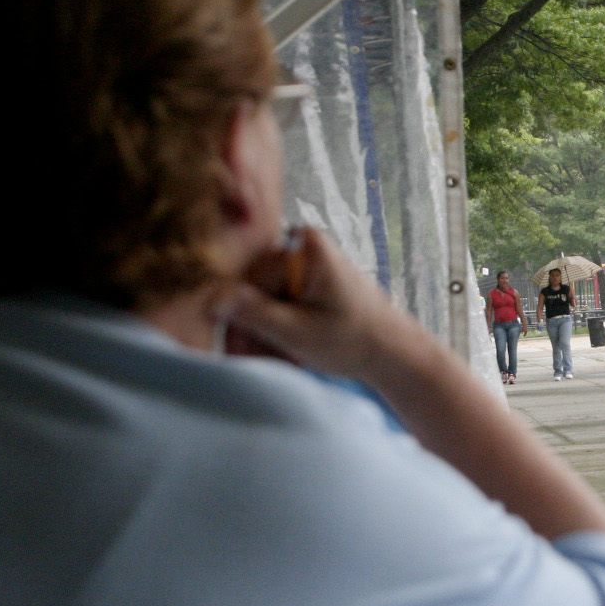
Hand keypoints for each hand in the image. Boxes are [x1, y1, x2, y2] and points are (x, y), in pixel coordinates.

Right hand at [218, 226, 422, 382]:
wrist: (393, 350)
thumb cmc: (354, 341)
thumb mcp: (297, 332)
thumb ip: (255, 314)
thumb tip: (211, 299)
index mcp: (304, 246)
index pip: (249, 281)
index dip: (240, 321)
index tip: (240, 355)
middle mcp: (303, 243)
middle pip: (255, 288)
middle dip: (252, 329)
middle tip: (253, 362)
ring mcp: (307, 257)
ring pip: (264, 297)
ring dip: (264, 332)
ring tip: (278, 361)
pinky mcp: (309, 274)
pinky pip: (279, 298)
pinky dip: (279, 326)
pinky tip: (287, 352)